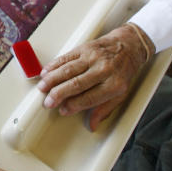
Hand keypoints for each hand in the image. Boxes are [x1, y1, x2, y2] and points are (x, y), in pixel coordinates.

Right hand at [36, 24, 151, 131]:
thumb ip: (104, 109)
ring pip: (68, 70)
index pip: (90, 98)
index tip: (63, 110)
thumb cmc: (124, 71)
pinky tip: (46, 72)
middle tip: (48, 102)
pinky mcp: (85, 48)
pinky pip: (66, 57)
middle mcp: (103, 70)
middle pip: (76, 84)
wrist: (129, 45)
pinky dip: (54, 65)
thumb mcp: (120, 93)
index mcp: (114, 84)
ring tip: (42, 88)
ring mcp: (93, 57)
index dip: (74, 105)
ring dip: (52, 80)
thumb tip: (93, 125)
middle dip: (59, 94)